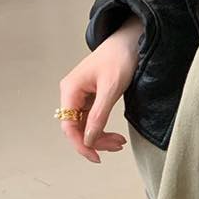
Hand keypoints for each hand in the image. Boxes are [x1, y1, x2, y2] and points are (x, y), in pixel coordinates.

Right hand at [58, 15, 143, 163]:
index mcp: (71, 90)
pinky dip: (103, 130)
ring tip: (120, 142)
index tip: (96, 157)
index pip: (69, 126)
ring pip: (85, 127)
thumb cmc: (119, 58)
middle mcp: (72, 94)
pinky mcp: (90, 98)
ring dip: (101, 138)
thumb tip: (89, 139)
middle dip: (96, 141)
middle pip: (77, 128)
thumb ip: (99, 115)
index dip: (81, 144)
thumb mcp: (111, 89)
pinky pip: (92, 120)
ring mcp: (80, 96)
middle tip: (117, 146)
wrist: (129, 41)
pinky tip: (116, 135)